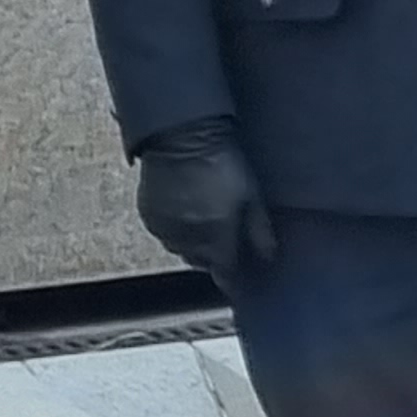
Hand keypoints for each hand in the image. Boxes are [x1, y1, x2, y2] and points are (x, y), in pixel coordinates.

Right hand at [133, 119, 271, 279]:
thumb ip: (258, 230)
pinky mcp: (148, 216)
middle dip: (215, 257)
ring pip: (182, 250)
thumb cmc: (223, 162)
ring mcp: (164, 227)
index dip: (234, 277)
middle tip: (228, 241)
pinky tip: (188, 214)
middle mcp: (186, 236)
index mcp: (215, 232)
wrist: (182, 136)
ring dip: (195, 245)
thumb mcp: (251, 195)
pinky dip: (177, 232)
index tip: (241, 280)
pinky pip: (165, 235)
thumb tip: (268, 257)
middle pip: (202, 261)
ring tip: (207, 224)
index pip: (224, 269)